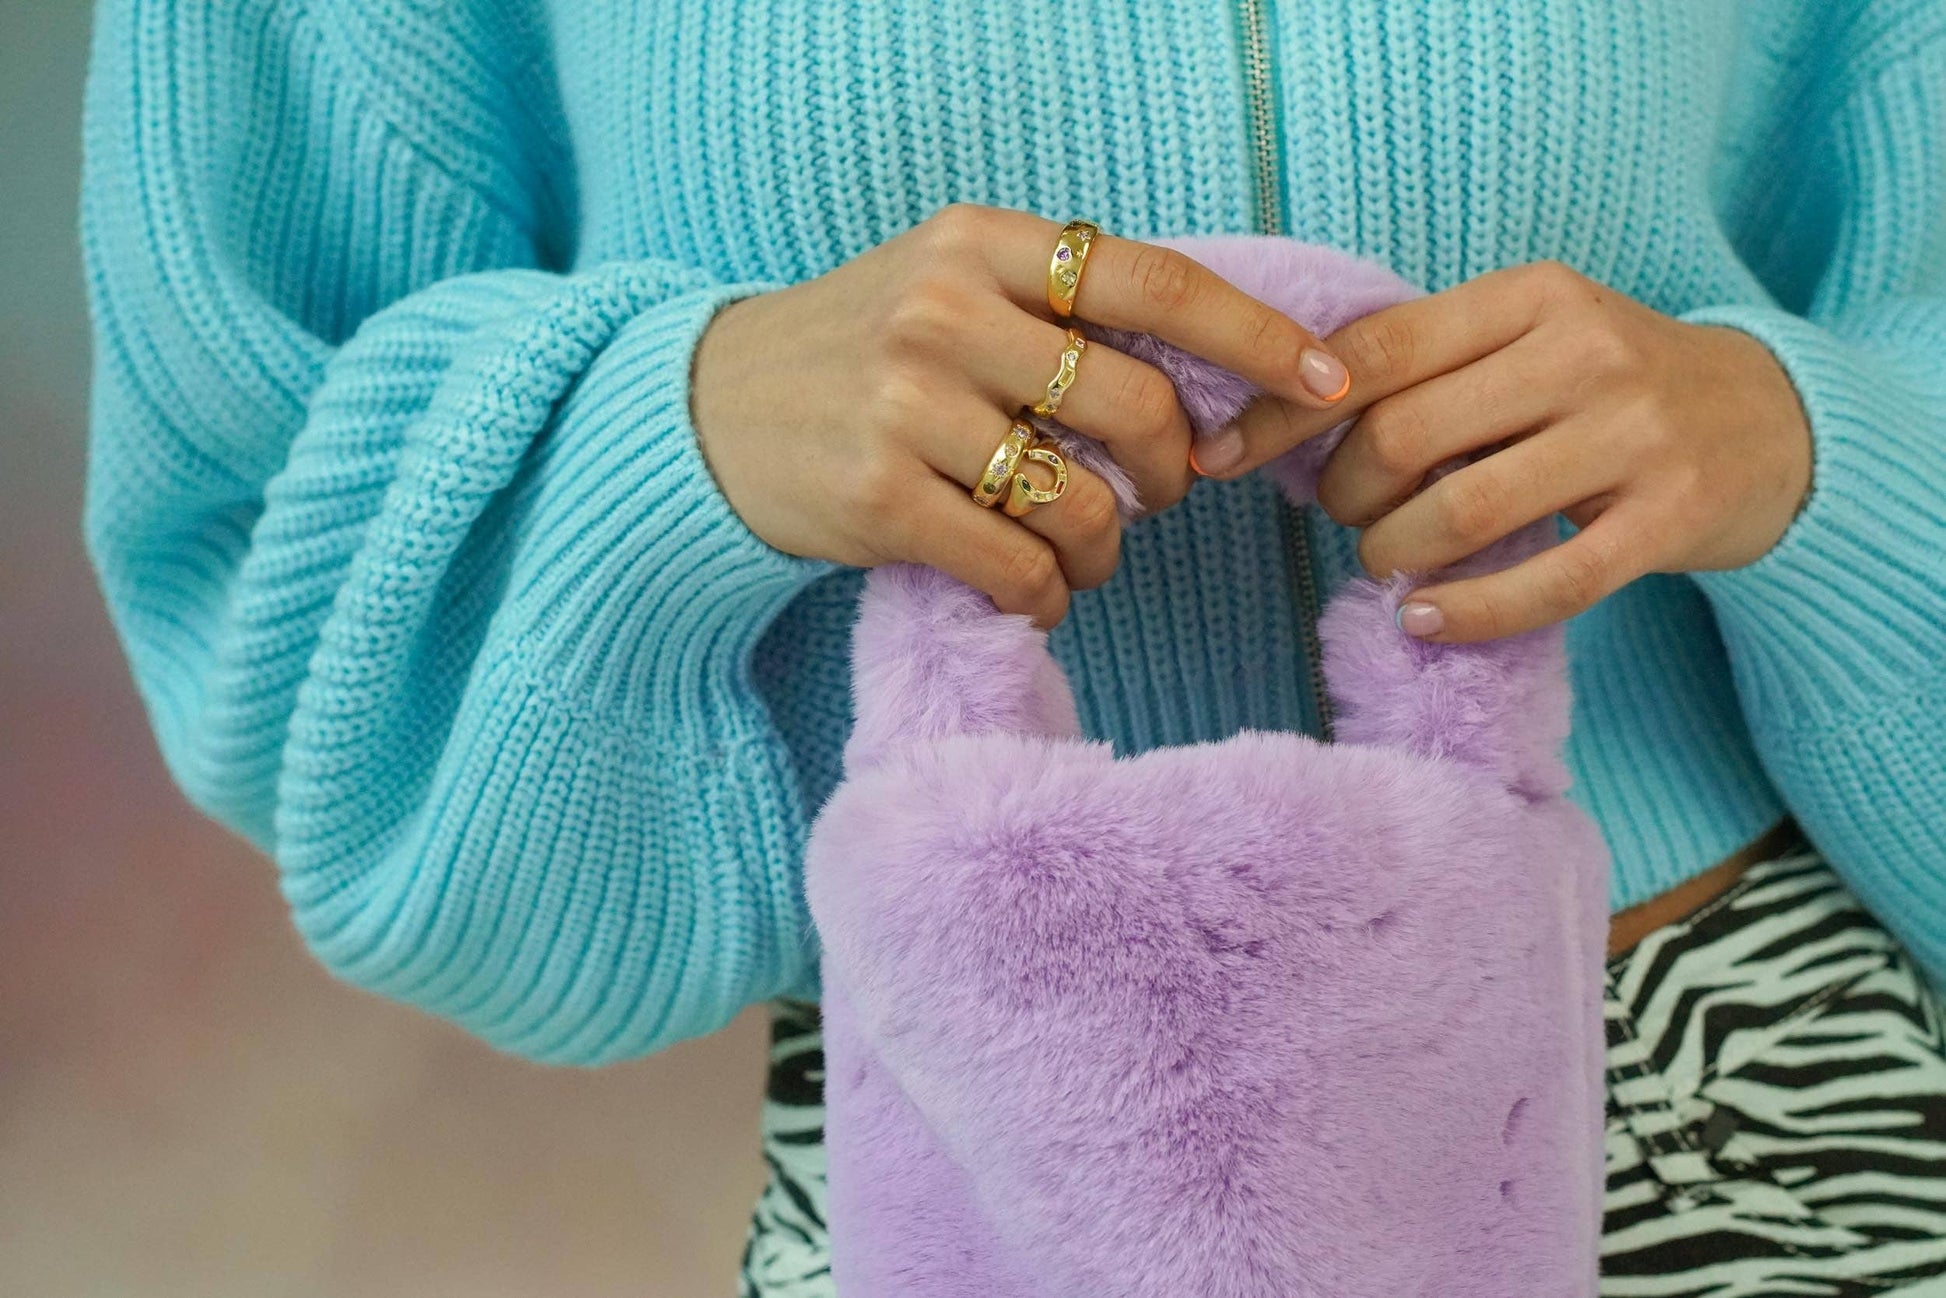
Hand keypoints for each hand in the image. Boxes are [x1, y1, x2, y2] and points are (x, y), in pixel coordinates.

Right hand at [689, 203, 1351, 627]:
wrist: (711, 413)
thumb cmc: (863, 356)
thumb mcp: (950, 291)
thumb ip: (1060, 315)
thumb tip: (1216, 386)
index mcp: (980, 245)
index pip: (1151, 281)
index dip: (1256, 337)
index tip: (1330, 381)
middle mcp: (943, 311)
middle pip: (1136, 406)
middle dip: (1171, 470)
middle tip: (1152, 493)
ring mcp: (906, 406)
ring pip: (1084, 502)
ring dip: (1105, 551)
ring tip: (1076, 555)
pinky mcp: (879, 498)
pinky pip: (1021, 568)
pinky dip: (1047, 596)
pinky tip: (1030, 592)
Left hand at [1195, 260, 1813, 641]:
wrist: (1773, 422)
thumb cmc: (1610, 386)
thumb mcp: (1529, 338)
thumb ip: (1428, 366)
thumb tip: (1281, 422)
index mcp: (1530, 295)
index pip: (1372, 353)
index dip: (1279, 413)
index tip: (1218, 456)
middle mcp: (1583, 352)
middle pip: (1402, 437)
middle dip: (1343, 493)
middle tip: (1346, 513)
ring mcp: (1633, 436)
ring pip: (1459, 513)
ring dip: (1392, 554)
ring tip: (1389, 560)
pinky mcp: (1669, 519)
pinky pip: (1544, 584)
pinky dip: (1465, 613)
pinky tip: (1425, 621)